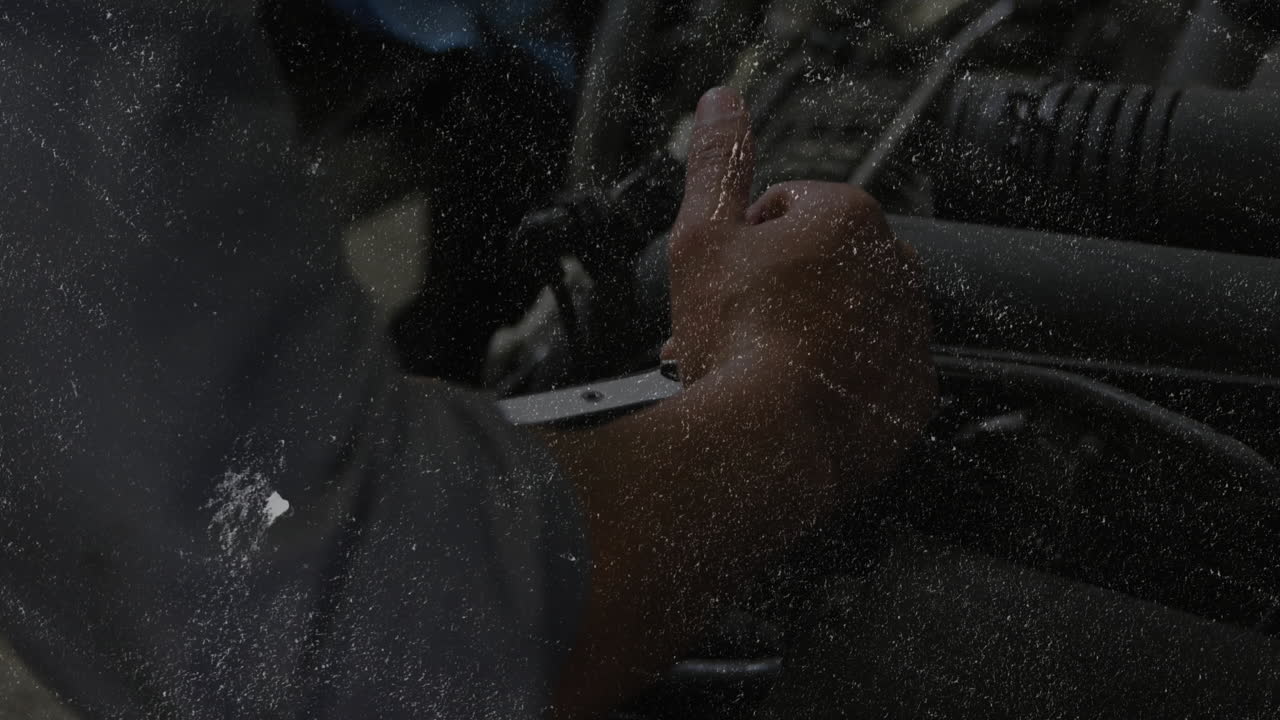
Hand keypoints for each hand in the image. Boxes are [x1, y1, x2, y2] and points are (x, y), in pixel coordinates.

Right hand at [548, 87, 935, 718]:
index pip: (787, 208)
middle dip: (774, 293)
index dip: (742, 243)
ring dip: (802, 337)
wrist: (766, 445)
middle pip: (819, 267)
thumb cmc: (733, 338)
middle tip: (727, 333)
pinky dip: (835, 386)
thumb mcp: (702, 238)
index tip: (720, 284)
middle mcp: (896, 268)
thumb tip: (721, 102)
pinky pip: (870, 379)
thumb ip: (718, 163)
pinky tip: (791, 402)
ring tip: (753, 374)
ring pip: (844, 323)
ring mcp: (910, 336)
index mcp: (849, 216)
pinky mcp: (912, 398)